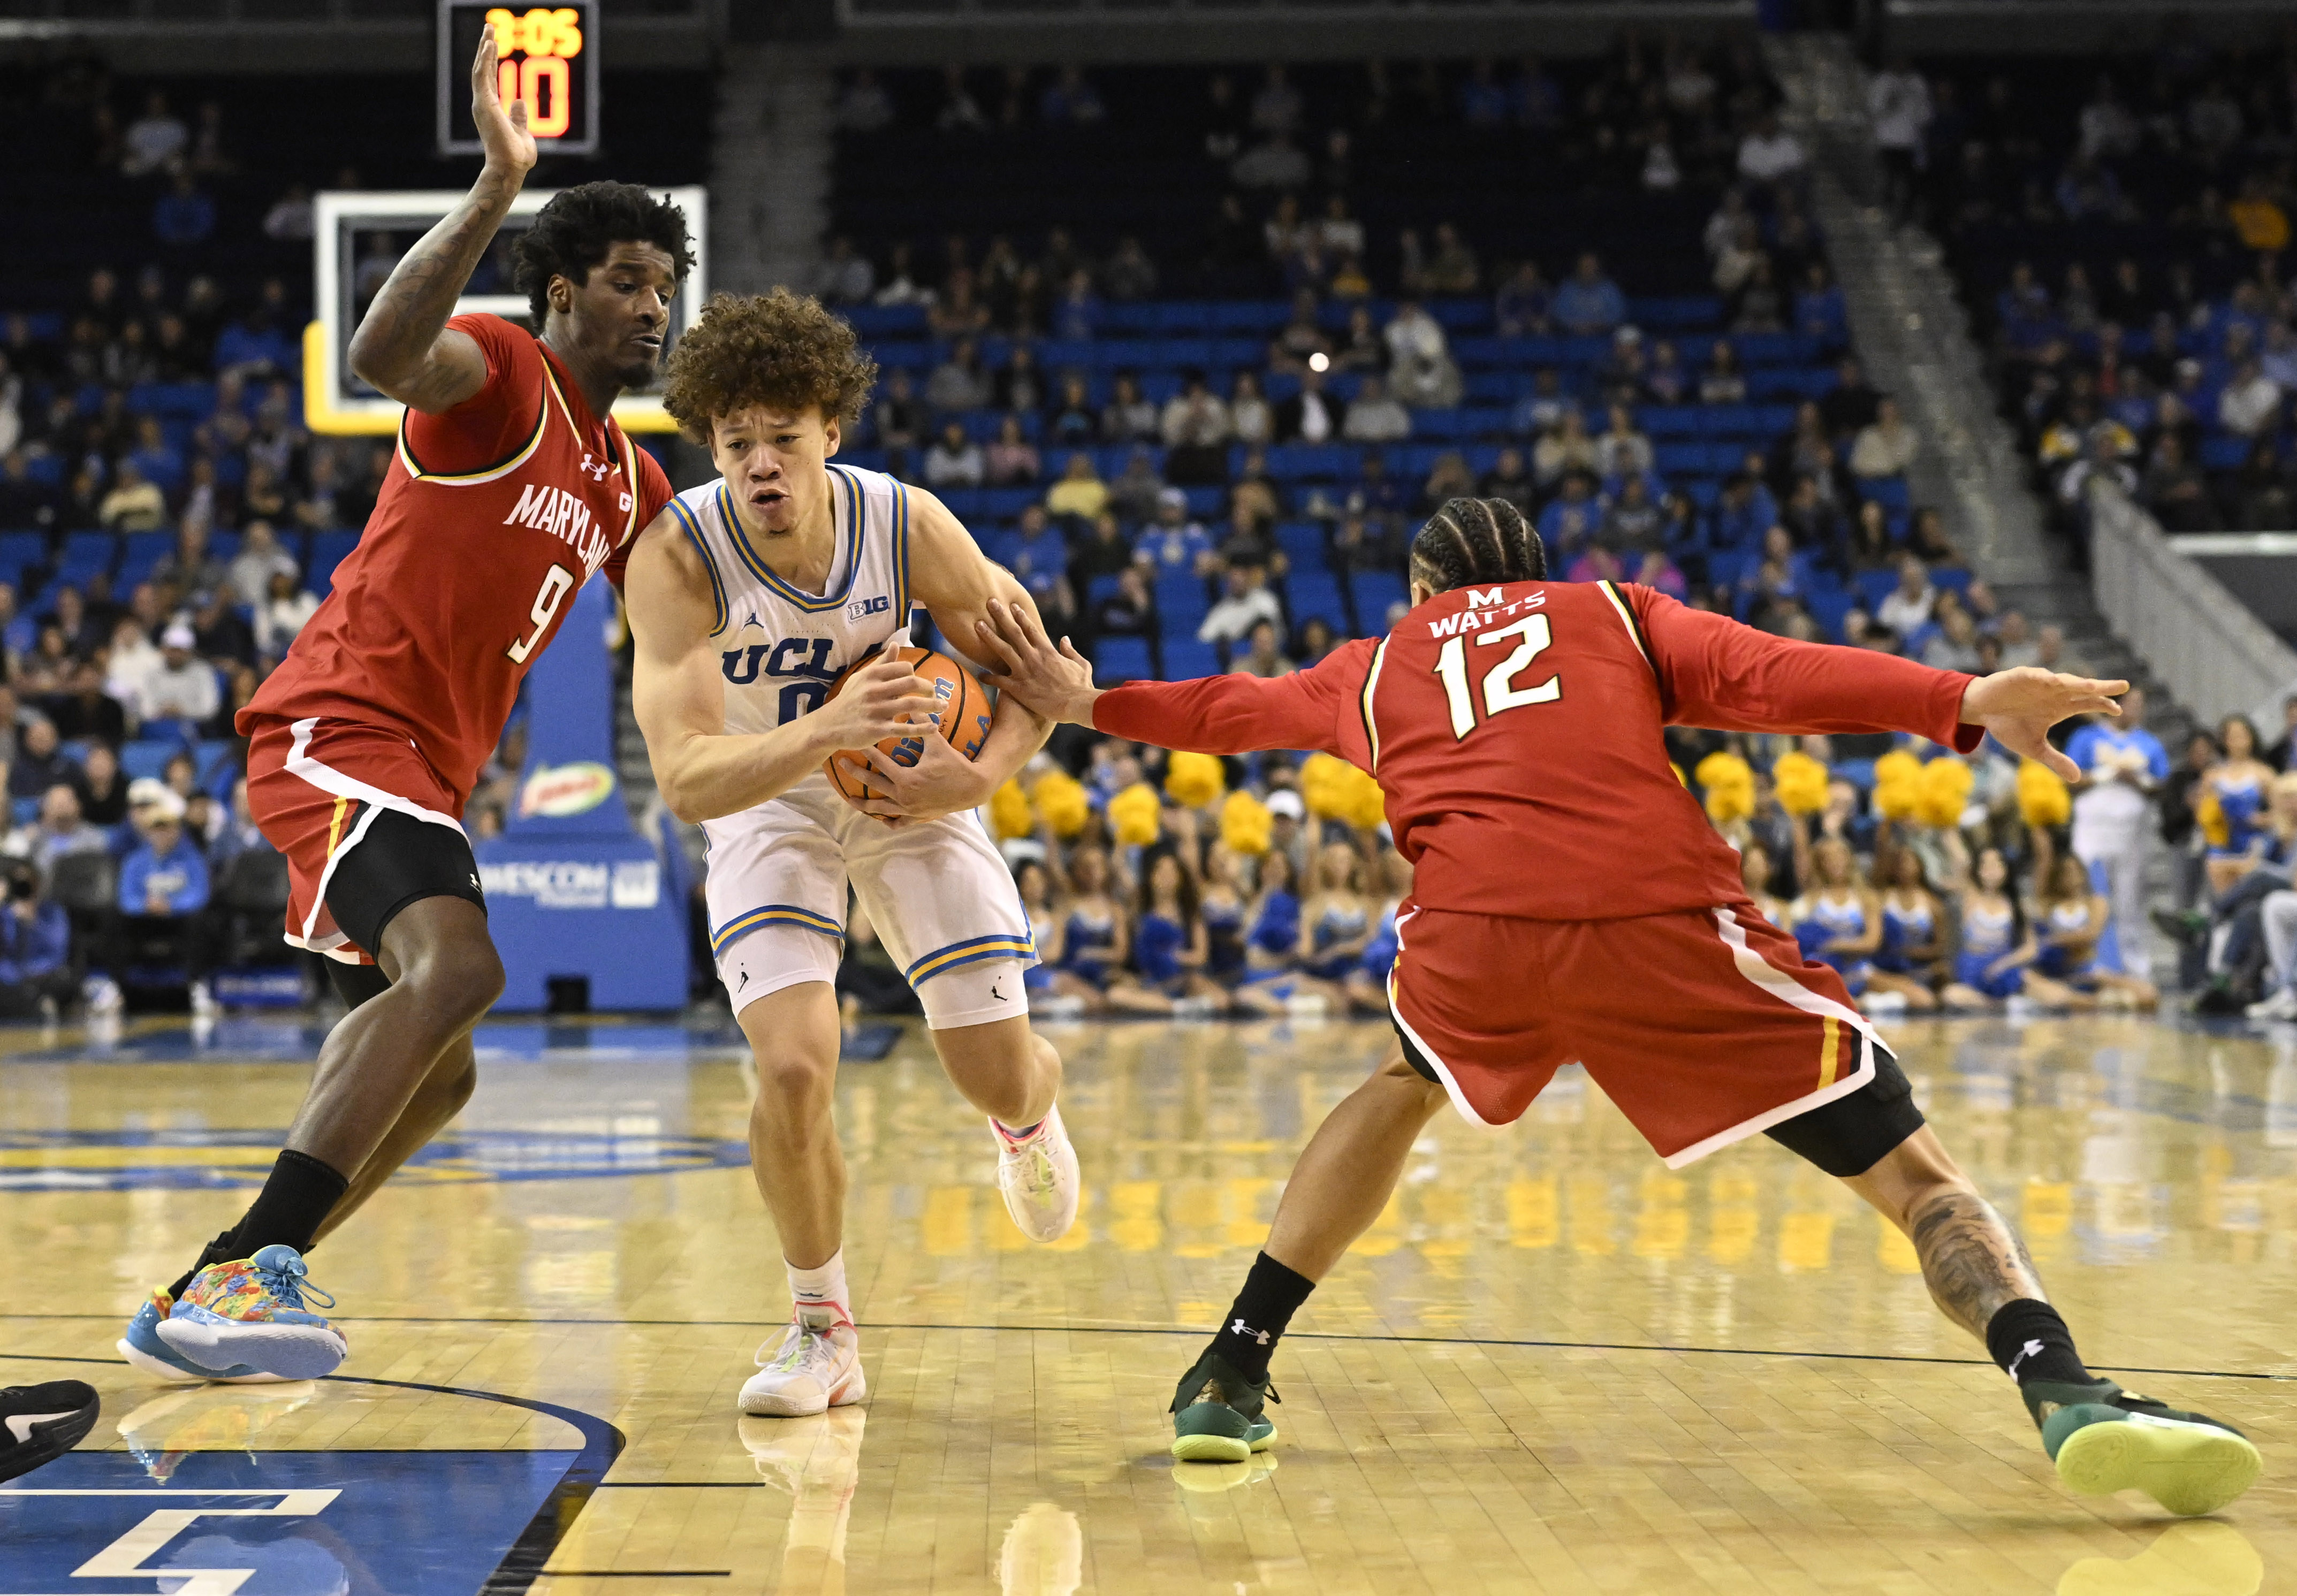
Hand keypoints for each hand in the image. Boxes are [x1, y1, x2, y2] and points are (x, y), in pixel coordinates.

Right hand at [473, 29, 537, 175]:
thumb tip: (519, 100)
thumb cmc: (516, 156)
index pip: (490, 78)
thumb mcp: (521, 131)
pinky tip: (489, 45)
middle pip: (483, 68)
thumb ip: (518, 116)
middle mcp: (483, 103)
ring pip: (481, 69)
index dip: (491, 60)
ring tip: (489, 29)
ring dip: (485, 48)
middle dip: (486, 47)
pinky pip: (483, 76)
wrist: (510, 168)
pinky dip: (485, 59)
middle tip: (489, 27)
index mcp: (491, 108)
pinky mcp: (484, 104)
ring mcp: (482, 103)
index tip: (493, 43)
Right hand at [813, 656, 937, 754]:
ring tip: (943, 707)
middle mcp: (874, 690)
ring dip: (932, 705)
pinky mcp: (877, 730)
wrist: (830, 725)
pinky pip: (904, 728)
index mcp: (872, 675)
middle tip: (937, 694)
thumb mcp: (862, 678)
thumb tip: (897, 644)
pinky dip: (921, 728)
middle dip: (929, 688)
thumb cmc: (850, 700)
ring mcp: (876, 711)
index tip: (919, 684)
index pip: (905, 668)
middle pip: (912, 683)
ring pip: (912, 705)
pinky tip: (934, 727)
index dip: (916, 675)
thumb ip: (882, 663)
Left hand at [846, 730, 993, 823]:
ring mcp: (910, 810)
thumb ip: (922, 725)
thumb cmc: (956, 765)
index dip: (867, 752)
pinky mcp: (917, 817)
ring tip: (850, 798)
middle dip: (855, 774)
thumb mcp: (938, 744)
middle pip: (873, 786)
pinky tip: (880, 817)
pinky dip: (888, 820)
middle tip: (841, 763)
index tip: (856, 743)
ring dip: (864, 804)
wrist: (973, 789)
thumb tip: (911, 703)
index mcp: (906, 780)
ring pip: (881, 809)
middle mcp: (904, 797)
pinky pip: (898, 822)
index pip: (880, 763)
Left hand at [974, 599, 1099, 724]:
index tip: (1012, 606)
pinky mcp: (1018, 688)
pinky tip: (979, 674)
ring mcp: (1024, 672)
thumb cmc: (1081, 687)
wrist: (1075, 705)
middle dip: (1001, 616)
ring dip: (989, 636)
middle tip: (990, 603)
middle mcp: (1033, 657)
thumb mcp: (1082, 665)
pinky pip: (999, 681)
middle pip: (1014, 632)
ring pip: (1003, 650)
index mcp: (1048, 651)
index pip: (1031, 629)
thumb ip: (1071, 651)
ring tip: (977, 625)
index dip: (1021, 616)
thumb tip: (1064, 639)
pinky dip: (989, 677)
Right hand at [1959, 667, 2129, 780]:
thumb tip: (2078, 779)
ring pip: (2062, 681)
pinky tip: (2052, 680)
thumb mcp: (2033, 748)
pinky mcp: (2019, 677)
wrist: (1980, 710)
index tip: (2117, 711)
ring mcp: (2038, 683)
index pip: (2088, 704)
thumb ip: (2055, 760)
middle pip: (2082, 688)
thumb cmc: (2008, 724)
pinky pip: (2033, 676)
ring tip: (2091, 686)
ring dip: (2076, 682)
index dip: (2103, 706)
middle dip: (2102, 687)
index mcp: (2060, 706)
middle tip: (2124, 686)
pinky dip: (2042, 678)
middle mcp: (2054, 692)